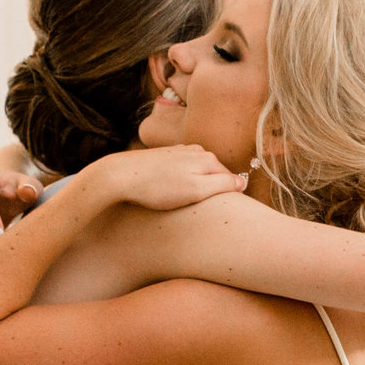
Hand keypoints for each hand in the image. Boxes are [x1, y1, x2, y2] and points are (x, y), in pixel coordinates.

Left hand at [89, 146, 247, 210]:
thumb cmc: (158, 188)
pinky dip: (183, 182)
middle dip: (215, 190)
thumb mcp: (196, 190)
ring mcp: (179, 153)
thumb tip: (243, 182)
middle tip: (208, 212)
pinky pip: (183, 171)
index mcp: (207, 159)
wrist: (121, 176)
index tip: (227, 214)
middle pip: (215, 174)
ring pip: (198, 172)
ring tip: (190, 204)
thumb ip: (223, 184)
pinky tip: (173, 193)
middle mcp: (196, 151)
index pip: (231, 180)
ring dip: (198, 186)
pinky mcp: (164, 158)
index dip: (231, 197)